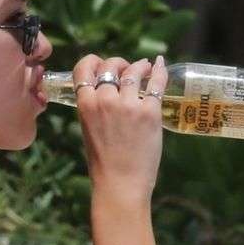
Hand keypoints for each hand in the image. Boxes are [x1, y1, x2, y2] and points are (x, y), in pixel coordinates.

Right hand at [75, 53, 167, 202]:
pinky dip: (160, 71)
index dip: (93, 60)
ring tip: (145, 67)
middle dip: (119, 63)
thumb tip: (108, 94)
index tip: (101, 63)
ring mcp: (128, 105)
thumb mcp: (89, 131)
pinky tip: (160, 66)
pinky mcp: (149, 112)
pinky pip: (156, 83)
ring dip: (140, 66)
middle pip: (110, 66)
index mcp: (85, 106)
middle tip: (127, 68)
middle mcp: (104, 100)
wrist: (120, 184)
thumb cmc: (103, 164)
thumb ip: (94, 109)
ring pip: (134, 71)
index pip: (83, 68)